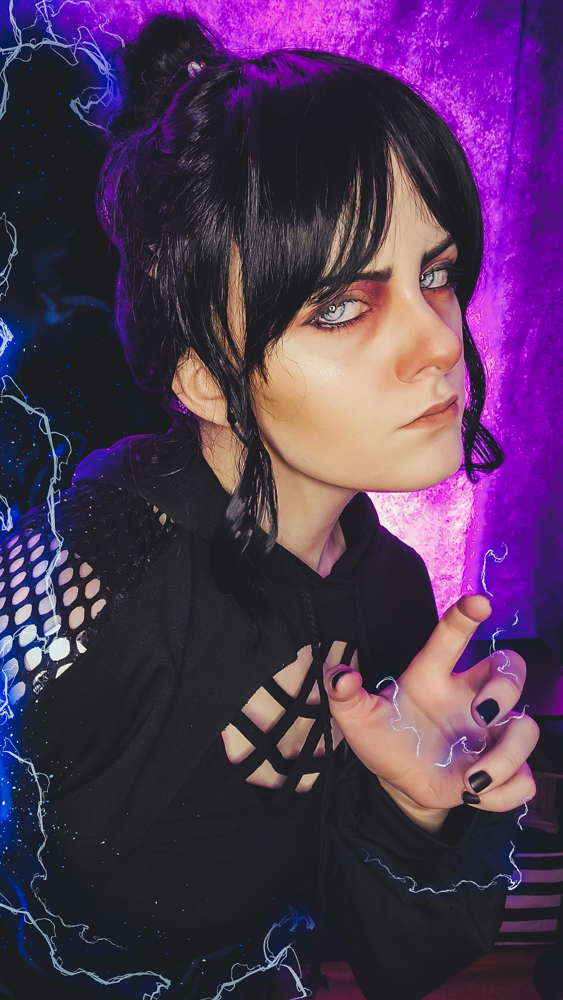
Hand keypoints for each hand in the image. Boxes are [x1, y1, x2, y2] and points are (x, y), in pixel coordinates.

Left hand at [324, 595, 538, 820]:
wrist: (400, 781)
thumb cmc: (384, 738)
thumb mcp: (358, 718)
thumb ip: (345, 695)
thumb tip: (340, 676)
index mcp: (434, 675)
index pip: (451, 636)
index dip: (465, 615)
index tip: (479, 601)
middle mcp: (470, 697)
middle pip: (510, 668)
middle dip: (506, 687)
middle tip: (481, 714)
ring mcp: (490, 733)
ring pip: (526, 728)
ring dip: (506, 757)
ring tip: (472, 778)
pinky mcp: (501, 768)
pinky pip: (525, 779)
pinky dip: (505, 792)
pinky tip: (474, 795)